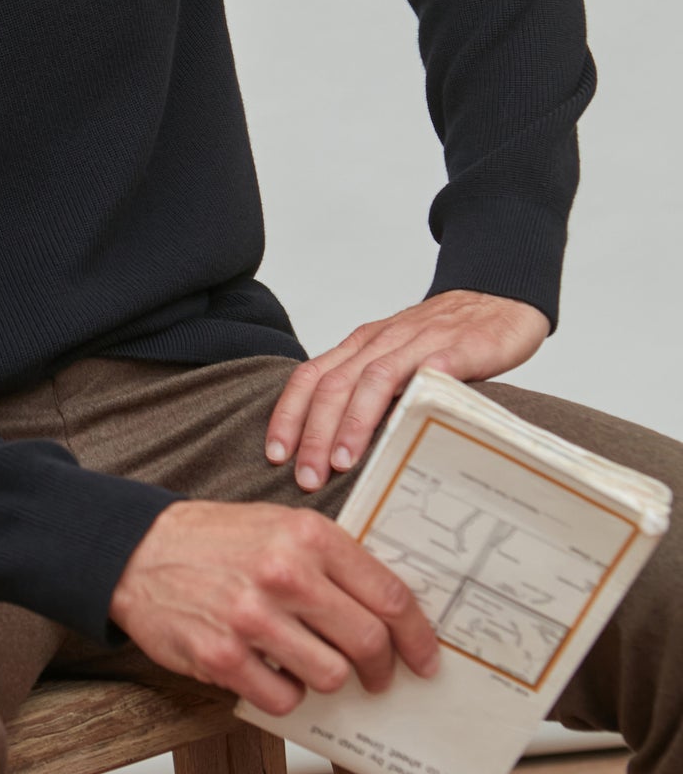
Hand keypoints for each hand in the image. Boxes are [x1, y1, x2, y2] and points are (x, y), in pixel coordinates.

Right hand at [108, 499, 440, 715]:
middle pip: (368, 642)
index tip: (424, 658)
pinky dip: (284, 693)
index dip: (417, 636)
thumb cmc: (216, 540)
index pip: (388, 595)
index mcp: (308, 535)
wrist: (138, 550)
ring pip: (330, 676)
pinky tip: (270, 672)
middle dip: (380, 669)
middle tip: (376, 677)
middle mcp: (285, 573)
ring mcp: (253, 618)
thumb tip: (388, 610)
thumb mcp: (280, 526)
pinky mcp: (223, 657)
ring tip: (306, 664)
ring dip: (327, 679)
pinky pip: (282, 698)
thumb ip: (331, 560)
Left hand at [264, 288, 550, 492]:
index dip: (288, 414)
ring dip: (352, 423)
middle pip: (333, 384)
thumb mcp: (396, 359)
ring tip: (341, 463)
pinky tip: (401, 431)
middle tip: (305, 476)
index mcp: (362, 345)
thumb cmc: (445, 338)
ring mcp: (418, 343)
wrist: (498, 296)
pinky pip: (428, 373)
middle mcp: (381, 341)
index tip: (275, 455)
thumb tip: (336, 448)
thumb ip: (369, 393)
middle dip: (313, 432)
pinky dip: (408, 400)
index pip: (311, 376)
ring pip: (371, 380)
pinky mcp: (456, 348)